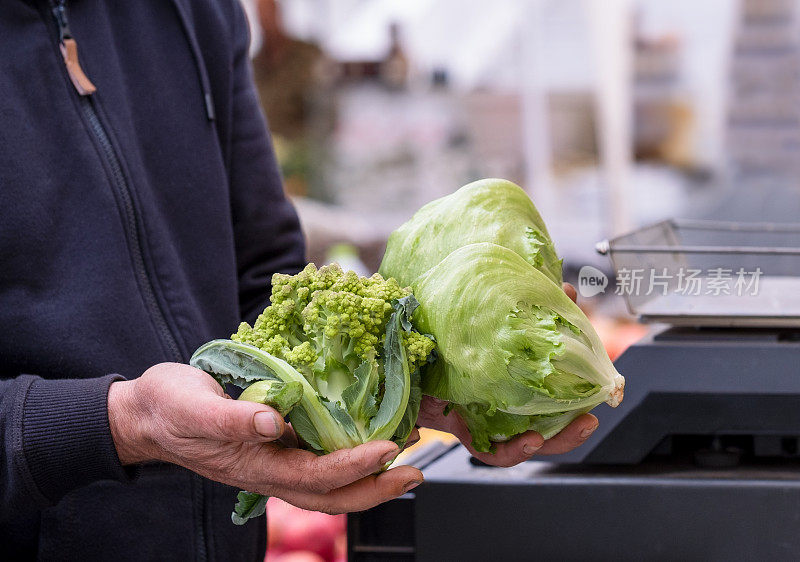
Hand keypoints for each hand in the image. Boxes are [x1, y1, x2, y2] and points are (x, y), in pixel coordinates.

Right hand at [108, 363, 422, 513]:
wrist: (147, 415)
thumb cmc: (168, 407)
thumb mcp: (193, 405)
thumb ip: (232, 416)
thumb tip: (273, 421)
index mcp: (255, 465)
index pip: (315, 476)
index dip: (353, 465)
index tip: (387, 448)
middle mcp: (270, 471)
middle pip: (332, 496)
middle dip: (377, 488)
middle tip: (416, 472)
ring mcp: (273, 464)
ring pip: (330, 486)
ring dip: (370, 479)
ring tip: (406, 460)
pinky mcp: (275, 449)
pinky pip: (319, 463)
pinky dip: (349, 460)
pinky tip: (368, 443)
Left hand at [416, 282, 597, 466]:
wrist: (397, 342)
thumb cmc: (441, 329)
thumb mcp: (487, 315)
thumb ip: (526, 308)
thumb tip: (566, 289)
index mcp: (509, 380)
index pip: (548, 394)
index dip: (575, 394)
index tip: (599, 386)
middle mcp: (496, 404)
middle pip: (543, 427)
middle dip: (572, 430)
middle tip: (592, 419)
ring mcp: (480, 419)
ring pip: (522, 444)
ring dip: (553, 443)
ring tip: (573, 429)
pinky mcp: (461, 429)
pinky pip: (490, 451)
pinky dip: (512, 450)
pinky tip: (529, 440)